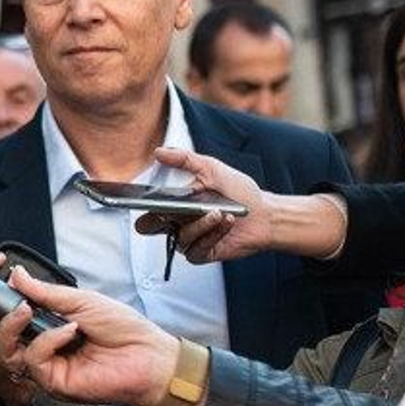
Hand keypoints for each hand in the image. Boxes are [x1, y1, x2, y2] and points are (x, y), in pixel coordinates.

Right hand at [2, 268, 179, 405]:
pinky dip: (47, 340)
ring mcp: (44, 368)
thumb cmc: (124, 330)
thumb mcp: (81, 301)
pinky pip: (33, 360)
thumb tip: (16, 275)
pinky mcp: (53, 383)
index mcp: (44, 328)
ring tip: (26, 310)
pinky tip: (69, 330)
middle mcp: (39, 349)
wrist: (150, 355)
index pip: (4, 319)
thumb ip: (46, 292)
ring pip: (4, 352)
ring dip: (10, 327)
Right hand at [134, 147, 273, 263]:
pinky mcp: (203, 253)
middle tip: (172, 210)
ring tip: (218, 211)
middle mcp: (177, 224)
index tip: (144, 198)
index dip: (140, 205)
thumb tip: (159, 152)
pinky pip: (198, 248)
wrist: (264, 213)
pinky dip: (213, 234)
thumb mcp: (211, 168)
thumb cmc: (239, 191)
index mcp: (174, 204)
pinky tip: (226, 222)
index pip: (146, 209)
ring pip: (180, 237)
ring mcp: (189, 240)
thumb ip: (184, 159)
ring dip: (201, 223)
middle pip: (151, 228)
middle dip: (160, 218)